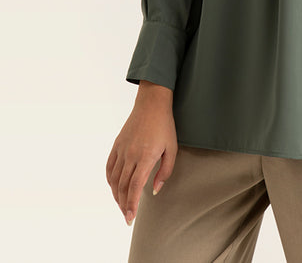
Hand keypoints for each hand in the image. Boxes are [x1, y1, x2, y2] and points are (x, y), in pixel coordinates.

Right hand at [106, 81, 177, 225]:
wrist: (152, 104)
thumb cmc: (165, 126)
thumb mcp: (172, 148)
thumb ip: (165, 172)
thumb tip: (155, 191)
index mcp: (145, 156)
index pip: (134, 187)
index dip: (131, 204)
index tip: (130, 218)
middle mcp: (130, 154)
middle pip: (123, 186)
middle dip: (124, 205)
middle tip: (127, 216)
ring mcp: (122, 149)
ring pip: (114, 179)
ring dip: (116, 195)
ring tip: (122, 205)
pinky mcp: (117, 145)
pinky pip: (109, 167)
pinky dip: (110, 180)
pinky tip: (114, 187)